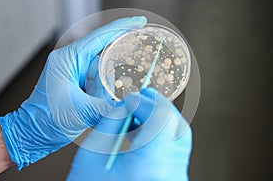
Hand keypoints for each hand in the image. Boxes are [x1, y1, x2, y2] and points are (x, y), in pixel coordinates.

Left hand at [0, 16, 147, 169]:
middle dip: (106, 82)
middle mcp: (73, 62)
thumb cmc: (46, 119)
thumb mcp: (81, 112)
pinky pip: (99, 83)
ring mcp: (76, 72)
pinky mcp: (79, 83)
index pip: (99, 37)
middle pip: (105, 60)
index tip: (139, 23)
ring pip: (104, 74)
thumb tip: (131, 103)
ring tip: (89, 106)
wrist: (34, 132)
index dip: (121, 28)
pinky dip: (102, 95)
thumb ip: (110, 106)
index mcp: (68, 59)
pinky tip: (95, 105)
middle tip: (98, 97)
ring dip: (103, 92)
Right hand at [67, 88, 191, 180]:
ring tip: (138, 118)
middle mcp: (169, 174)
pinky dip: (161, 137)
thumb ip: (112, 121)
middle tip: (143, 99)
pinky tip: (143, 135)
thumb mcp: (93, 151)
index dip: (147, 102)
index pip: (162, 118)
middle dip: (159, 108)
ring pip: (179, 138)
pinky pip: (174, 152)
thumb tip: (127, 105)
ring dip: (160, 121)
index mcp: (149, 165)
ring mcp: (174, 180)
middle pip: (177, 126)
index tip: (132, 99)